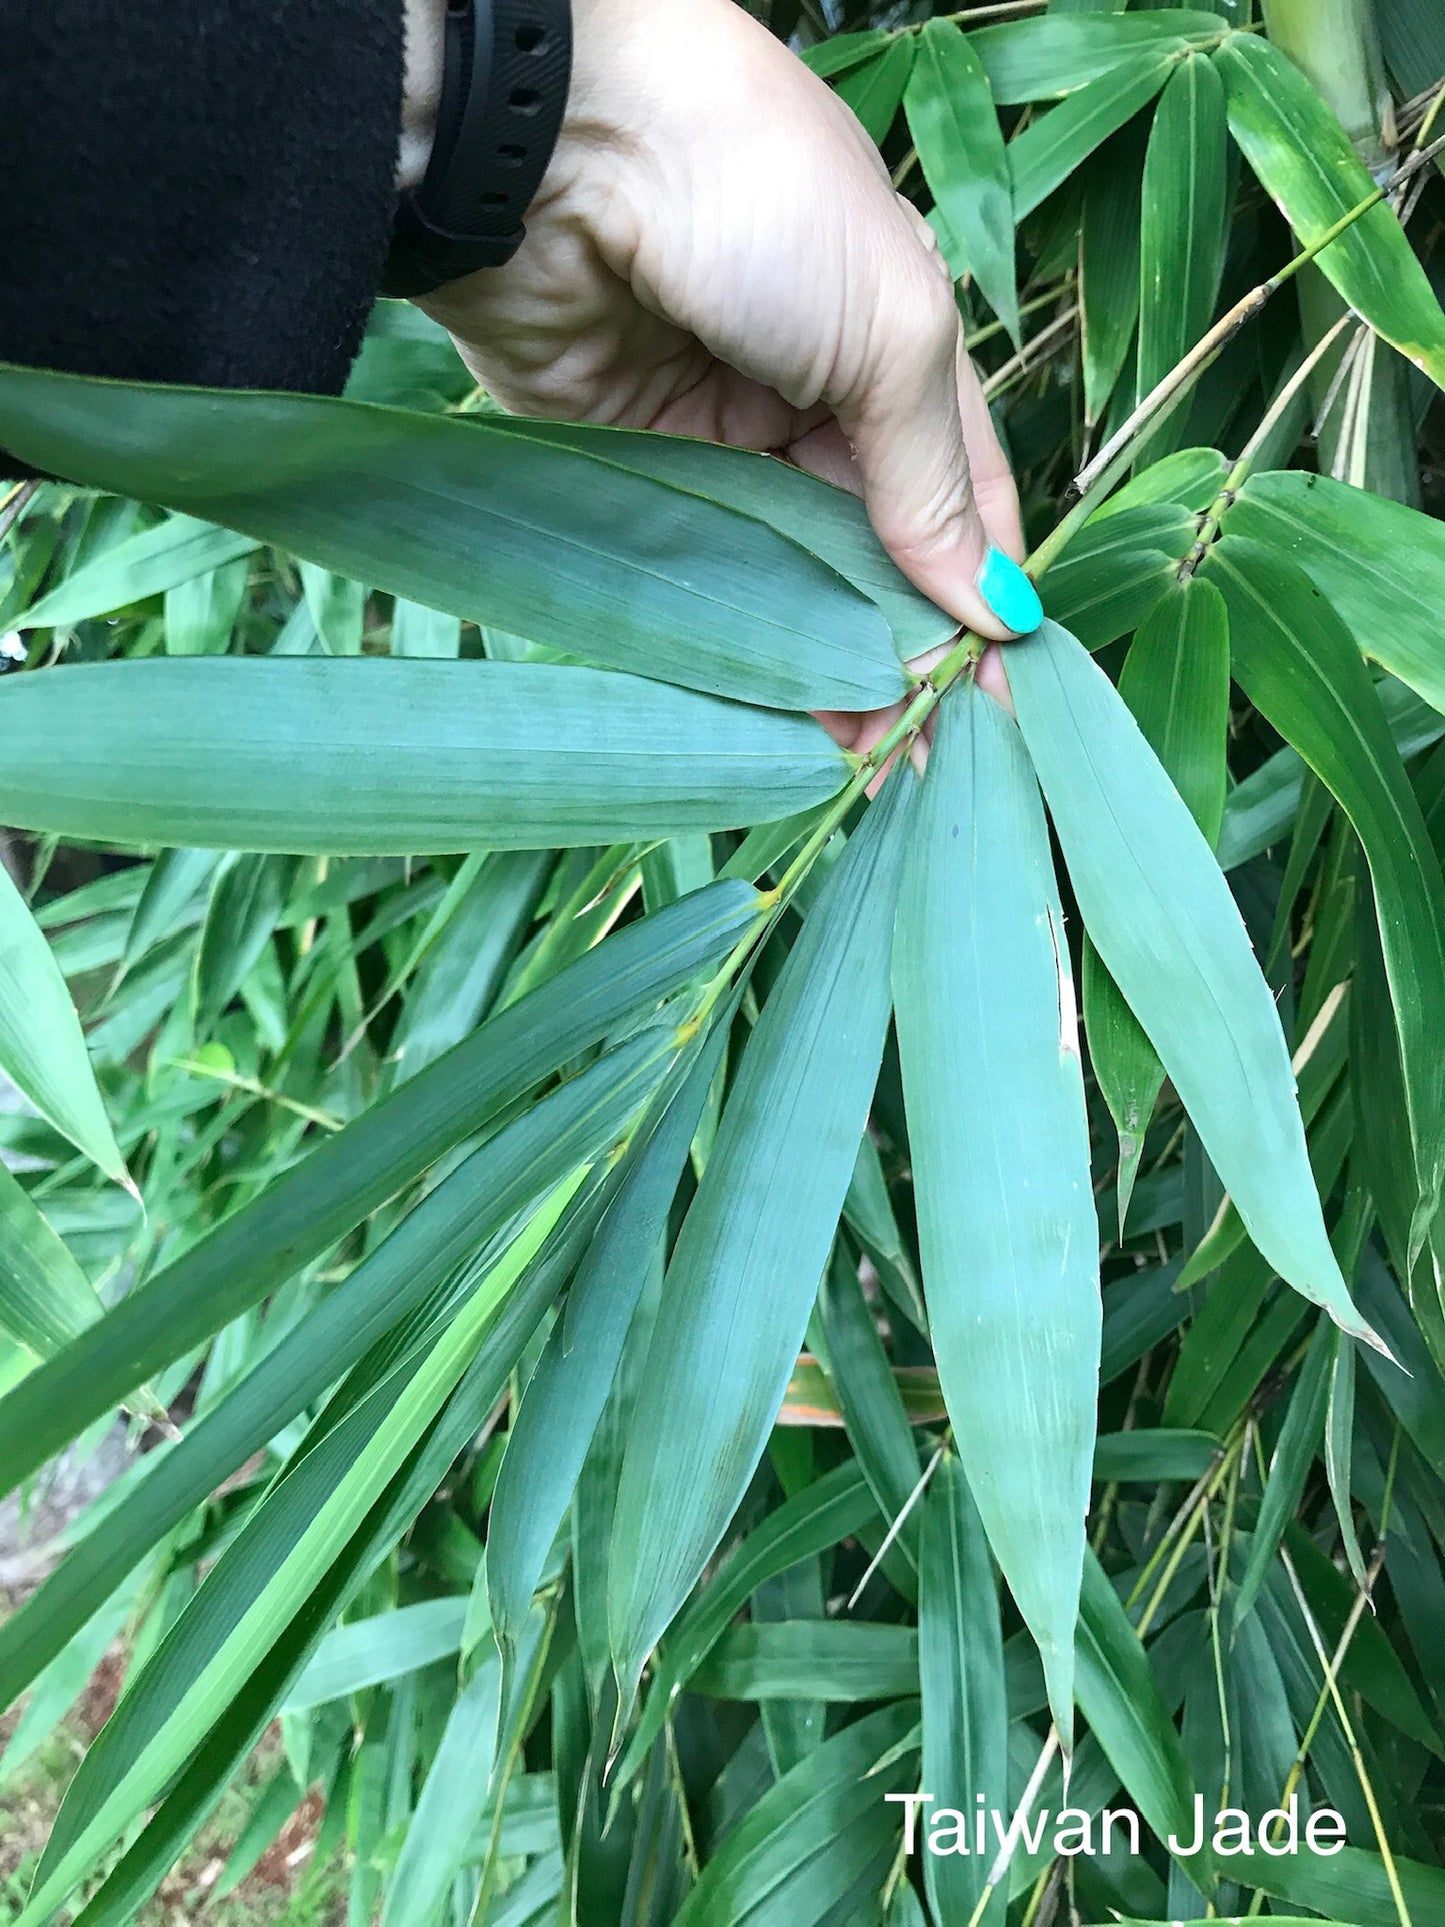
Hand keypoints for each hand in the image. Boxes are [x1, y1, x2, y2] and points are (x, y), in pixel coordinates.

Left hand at [407, 0, 1036, 739]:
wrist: (558, 140)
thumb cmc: (758, 197)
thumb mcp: (892, 329)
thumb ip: (934, 477)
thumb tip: (993, 604)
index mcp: (897, 350)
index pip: (961, 500)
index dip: (983, 600)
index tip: (998, 705)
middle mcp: (814, 400)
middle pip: (872, 555)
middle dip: (899, 655)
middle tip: (917, 763)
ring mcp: (720, 441)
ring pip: (787, 580)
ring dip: (821, 666)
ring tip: (853, 762)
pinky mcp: (631, 471)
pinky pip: (699, 574)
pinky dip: (735, 641)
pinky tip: (766, 710)